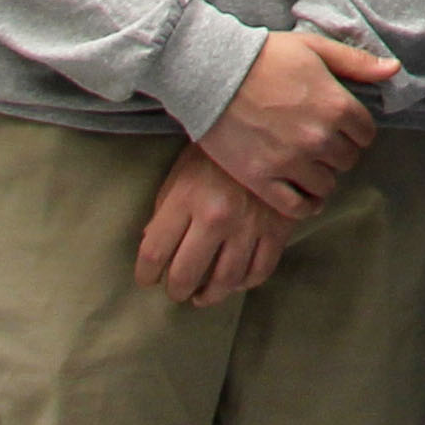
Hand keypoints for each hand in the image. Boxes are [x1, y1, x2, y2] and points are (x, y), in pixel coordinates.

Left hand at [132, 142, 297, 307]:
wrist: (272, 129)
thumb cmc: (217, 152)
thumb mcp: (181, 172)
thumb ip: (166, 211)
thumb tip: (154, 248)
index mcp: (187, 199)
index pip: (154, 254)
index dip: (145, 275)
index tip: (148, 280)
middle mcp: (217, 216)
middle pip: (186, 274)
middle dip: (176, 290)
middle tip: (177, 290)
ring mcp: (250, 225)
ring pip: (225, 281)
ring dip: (209, 295)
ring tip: (203, 294)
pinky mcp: (279, 228)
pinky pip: (260, 270)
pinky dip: (245, 283)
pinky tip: (236, 281)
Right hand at [198, 30, 395, 214]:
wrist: (212, 73)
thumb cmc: (265, 56)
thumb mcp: (315, 48)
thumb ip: (356, 63)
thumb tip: (393, 69)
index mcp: (336, 106)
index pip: (366, 134)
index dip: (356, 131)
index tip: (343, 128)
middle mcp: (318, 138)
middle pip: (347, 160)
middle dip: (339, 152)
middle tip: (322, 144)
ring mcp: (290, 162)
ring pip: (326, 186)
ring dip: (321, 177)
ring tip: (309, 165)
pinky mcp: (261, 179)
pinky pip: (296, 207)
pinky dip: (305, 205)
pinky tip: (303, 194)